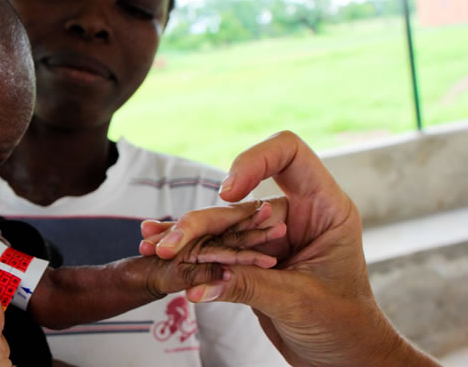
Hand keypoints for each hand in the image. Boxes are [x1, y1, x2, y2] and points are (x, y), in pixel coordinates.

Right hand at [141, 131, 436, 365]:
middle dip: (202, 221)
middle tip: (169, 242)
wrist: (344, 357)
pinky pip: (218, 248)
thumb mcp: (298, 301)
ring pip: (222, 226)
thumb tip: (198, 286)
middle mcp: (296, 215)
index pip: (289, 154)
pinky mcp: (253, 259)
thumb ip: (248, 287)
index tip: (227, 193)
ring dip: (187, 235)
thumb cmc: (346, 326)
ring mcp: (272, 236)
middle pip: (240, 201)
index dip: (255, 161)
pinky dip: (192, 250)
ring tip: (153, 245)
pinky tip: (161, 246)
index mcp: (324, 208)